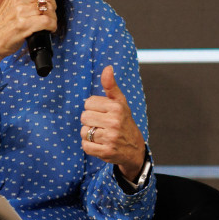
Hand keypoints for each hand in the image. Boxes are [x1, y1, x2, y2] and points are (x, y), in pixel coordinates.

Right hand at [0, 0, 56, 80]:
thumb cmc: (4, 24)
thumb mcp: (12, 2)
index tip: (48, 1)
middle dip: (52, 5)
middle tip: (48, 14)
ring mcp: (20, 10)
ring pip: (49, 8)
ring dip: (53, 18)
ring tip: (48, 23)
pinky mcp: (23, 24)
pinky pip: (47, 21)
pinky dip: (52, 26)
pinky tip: (48, 29)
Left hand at [80, 65, 145, 180]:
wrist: (135, 149)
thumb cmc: (124, 122)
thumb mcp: (120, 103)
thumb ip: (111, 86)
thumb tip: (108, 68)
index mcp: (117, 107)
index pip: (88, 103)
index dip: (93, 108)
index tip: (103, 113)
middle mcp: (114, 122)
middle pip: (84, 117)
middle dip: (90, 121)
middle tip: (102, 125)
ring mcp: (111, 138)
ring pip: (83, 131)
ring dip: (89, 134)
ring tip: (101, 135)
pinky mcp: (106, 152)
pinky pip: (85, 146)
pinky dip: (89, 146)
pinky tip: (100, 144)